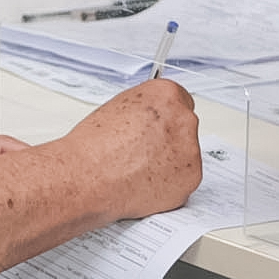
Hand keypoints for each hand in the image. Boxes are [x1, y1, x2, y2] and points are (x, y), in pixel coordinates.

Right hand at [61, 78, 201, 221]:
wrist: (86, 177)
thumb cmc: (93, 146)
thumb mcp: (117, 108)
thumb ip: (144, 110)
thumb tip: (150, 118)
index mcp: (166, 94)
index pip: (180, 101)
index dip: (165, 118)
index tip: (157, 128)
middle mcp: (183, 118)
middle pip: (184, 127)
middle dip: (168, 139)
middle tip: (143, 151)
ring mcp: (190, 149)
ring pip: (186, 155)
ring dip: (170, 162)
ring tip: (139, 169)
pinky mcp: (191, 177)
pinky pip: (185, 179)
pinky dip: (169, 184)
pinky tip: (146, 183)